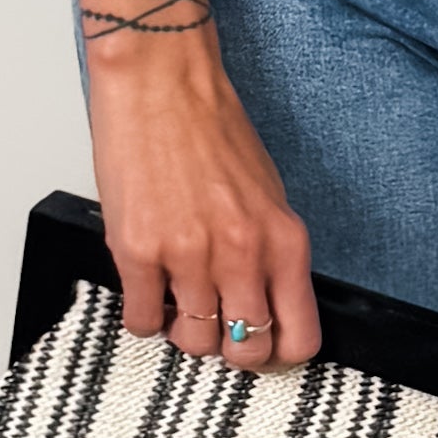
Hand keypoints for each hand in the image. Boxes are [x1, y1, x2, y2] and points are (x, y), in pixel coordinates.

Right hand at [84, 22, 320, 370]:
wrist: (161, 85)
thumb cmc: (210, 127)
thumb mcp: (267, 192)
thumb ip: (269, 250)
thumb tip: (263, 299)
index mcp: (283, 239)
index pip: (299, 334)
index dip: (281, 353)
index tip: (266, 347)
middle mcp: (240, 254)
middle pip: (246, 349)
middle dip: (231, 347)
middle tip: (217, 328)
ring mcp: (187, 256)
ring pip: (194, 341)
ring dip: (185, 331)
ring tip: (179, 303)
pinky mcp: (138, 252)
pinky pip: (143, 319)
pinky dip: (146, 315)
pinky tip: (148, 290)